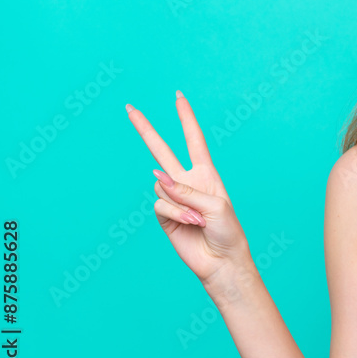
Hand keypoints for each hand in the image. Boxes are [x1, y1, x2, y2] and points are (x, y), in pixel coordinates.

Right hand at [126, 90, 249, 283]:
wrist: (221, 260)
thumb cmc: (227, 231)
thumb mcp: (215, 205)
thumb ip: (186, 189)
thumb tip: (156, 177)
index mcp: (206, 173)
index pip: (193, 140)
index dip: (186, 118)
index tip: (178, 96)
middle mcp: (187, 181)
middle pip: (161, 150)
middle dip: (145, 129)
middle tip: (129, 107)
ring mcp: (173, 198)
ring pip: (161, 186)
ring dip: (181, 203)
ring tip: (199, 219)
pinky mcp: (163, 215)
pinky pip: (160, 204)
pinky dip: (175, 213)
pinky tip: (190, 224)